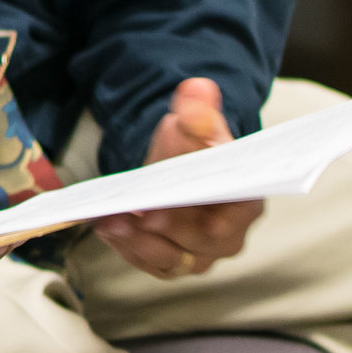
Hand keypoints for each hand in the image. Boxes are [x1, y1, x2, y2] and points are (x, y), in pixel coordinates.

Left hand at [91, 77, 263, 277]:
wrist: (179, 170)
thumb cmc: (195, 151)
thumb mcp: (197, 126)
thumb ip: (198, 112)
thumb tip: (196, 89)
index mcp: (246, 202)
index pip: (236, 215)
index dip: (211, 217)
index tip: (182, 214)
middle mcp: (227, 237)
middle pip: (200, 243)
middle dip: (167, 231)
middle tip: (138, 217)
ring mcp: (199, 255)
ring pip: (170, 258)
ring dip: (138, 243)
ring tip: (111, 222)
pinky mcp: (170, 262)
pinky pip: (148, 261)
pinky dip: (126, 248)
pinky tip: (105, 227)